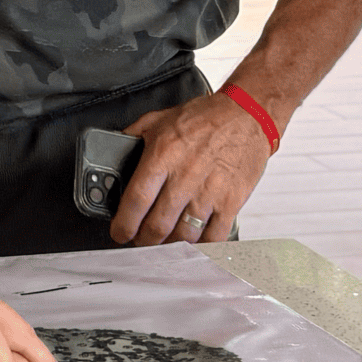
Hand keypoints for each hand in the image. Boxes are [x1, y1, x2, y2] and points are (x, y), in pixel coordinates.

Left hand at [112, 91, 270, 245]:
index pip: (136, 200)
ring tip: (165, 241)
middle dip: (144, 240)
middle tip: (141, 239)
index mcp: (163, 155)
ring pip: (184, 236)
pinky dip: (201, 246)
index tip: (120, 232)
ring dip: (170, 245)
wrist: (248, 115)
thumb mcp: (160, 119)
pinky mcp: (231, 201)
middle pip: (158, 225)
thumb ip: (134, 135)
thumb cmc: (207, 117)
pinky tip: (193, 242)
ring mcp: (210, 191)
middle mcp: (185, 175)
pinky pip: (214, 236)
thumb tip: (113, 149)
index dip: (124, 224)